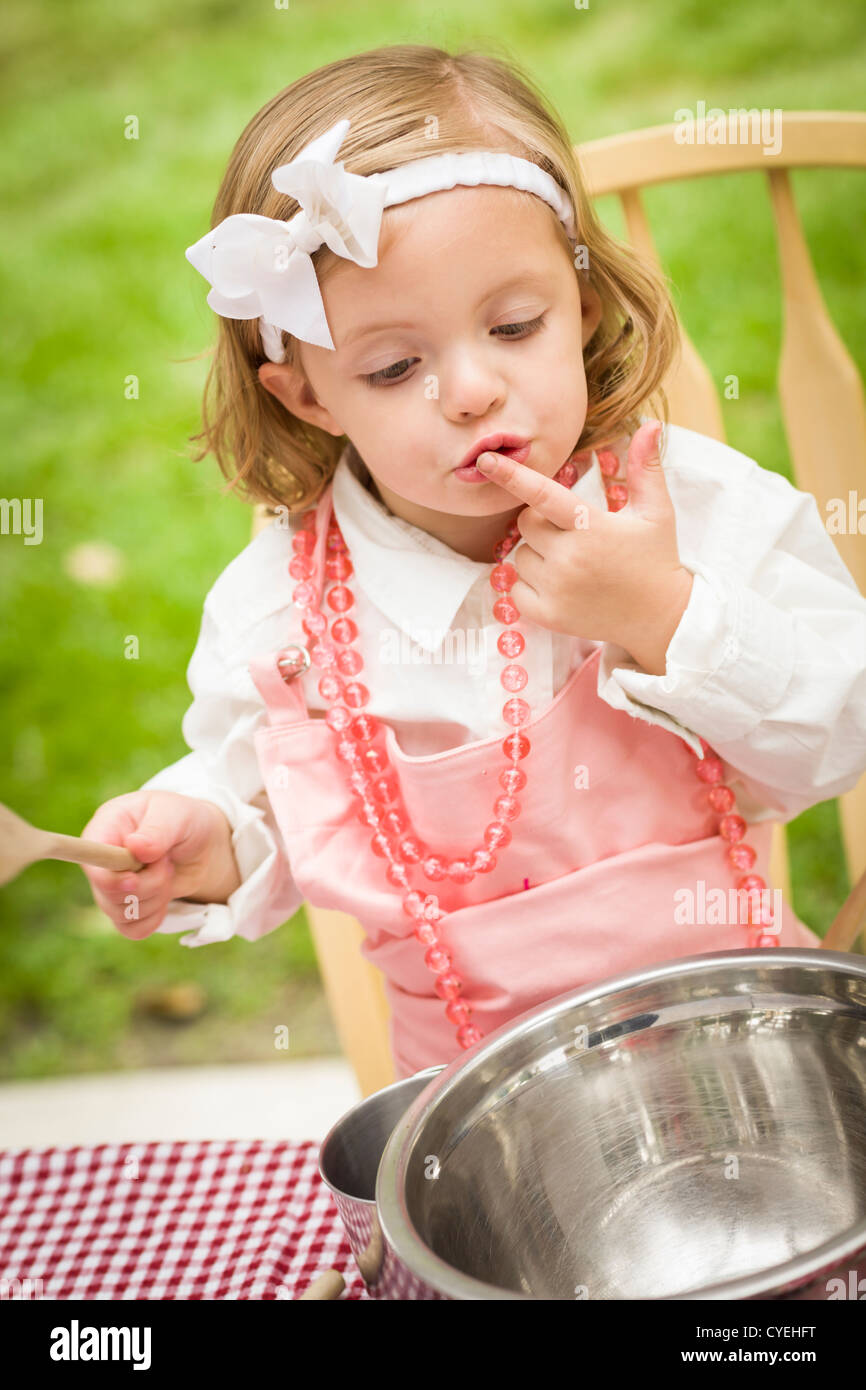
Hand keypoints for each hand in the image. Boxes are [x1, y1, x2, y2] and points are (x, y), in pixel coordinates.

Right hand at [80, 791, 238, 939]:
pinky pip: (130, 929)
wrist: (202, 844)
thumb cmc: (185, 820)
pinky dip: (153, 919)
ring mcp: (111, 885)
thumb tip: (135, 847)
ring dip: (155, 900)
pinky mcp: (125, 906)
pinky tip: (164, 899)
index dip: (110, 878)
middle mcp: (102, 859)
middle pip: (108, 893)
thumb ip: (157, 830)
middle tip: (166, 863)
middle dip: (148, 885)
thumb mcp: (178, 815)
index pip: (91, 861)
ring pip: (120, 914)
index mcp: (106, 827)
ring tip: (168, 873)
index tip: (135, 879)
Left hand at [475, 419, 693, 674]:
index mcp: (592, 527)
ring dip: (536, 554)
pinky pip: (515, 589)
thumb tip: (650, 424)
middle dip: (540, 523)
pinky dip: (528, 585)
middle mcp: (570, 558)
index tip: (486, 460)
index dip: (512, 475)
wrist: (661, 619)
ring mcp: (557, 589)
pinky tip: (557, 585)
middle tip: (570, 533)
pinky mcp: (549, 615)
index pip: (543, 495)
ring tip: (570, 563)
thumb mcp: (657, 511)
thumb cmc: (656, 559)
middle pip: (525, 524)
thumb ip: (645, 467)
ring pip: (519, 556)